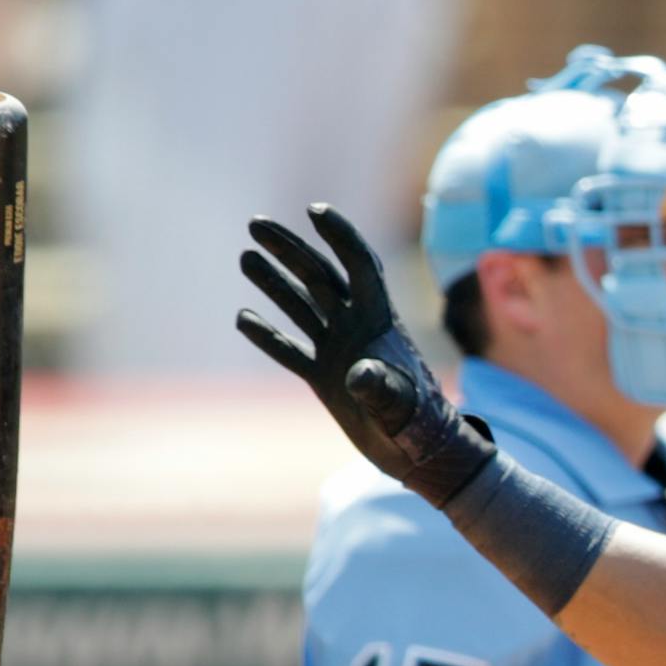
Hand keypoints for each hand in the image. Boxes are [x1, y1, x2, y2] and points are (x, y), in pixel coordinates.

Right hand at [237, 205, 495, 504]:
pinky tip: (243, 318)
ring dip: (274, 282)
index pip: (360, 265)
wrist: (421, 454)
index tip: (314, 211)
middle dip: (290, 248)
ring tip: (246, 256)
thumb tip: (361, 374)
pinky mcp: (326, 378)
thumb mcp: (404, 406)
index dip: (340, 236)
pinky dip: (269, 336)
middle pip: (320, 276)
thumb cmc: (421, 425)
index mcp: (381, 321)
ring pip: (301, 306)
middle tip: (255, 224)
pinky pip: (291, 350)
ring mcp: (339, 350)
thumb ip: (383, 387)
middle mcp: (357, 328)